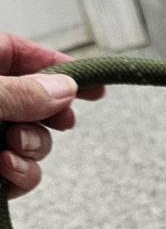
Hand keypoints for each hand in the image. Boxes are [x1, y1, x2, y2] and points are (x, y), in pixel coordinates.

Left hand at [0, 33, 104, 198]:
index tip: (94, 82)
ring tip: (11, 148)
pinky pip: (21, 174)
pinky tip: (6, 170)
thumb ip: (19, 93)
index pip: (18, 53)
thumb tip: (65, 89)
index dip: (56, 65)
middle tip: (61, 120)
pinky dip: (22, 176)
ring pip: (33, 140)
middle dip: (51, 115)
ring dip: (33, 148)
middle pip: (35, 99)